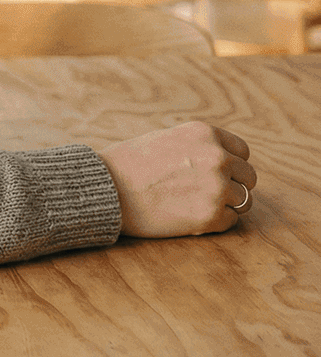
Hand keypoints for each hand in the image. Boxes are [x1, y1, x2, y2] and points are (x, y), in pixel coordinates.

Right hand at [97, 120, 255, 237]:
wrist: (108, 187)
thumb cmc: (131, 163)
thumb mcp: (168, 138)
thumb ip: (198, 147)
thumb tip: (222, 161)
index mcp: (205, 133)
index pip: (242, 151)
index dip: (232, 164)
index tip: (221, 174)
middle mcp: (217, 157)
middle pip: (248, 177)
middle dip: (234, 185)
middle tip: (210, 193)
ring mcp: (216, 187)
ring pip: (244, 200)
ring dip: (227, 205)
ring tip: (200, 205)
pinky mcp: (210, 216)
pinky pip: (231, 221)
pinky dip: (217, 222)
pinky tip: (193, 216)